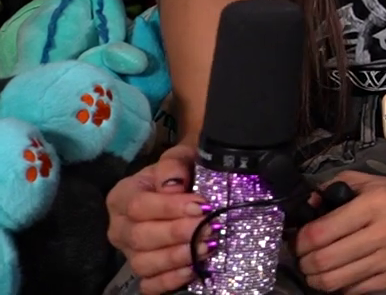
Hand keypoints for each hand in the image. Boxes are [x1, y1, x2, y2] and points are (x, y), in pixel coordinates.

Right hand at [106, 143, 204, 294]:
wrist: (189, 184)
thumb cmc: (182, 171)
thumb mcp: (179, 157)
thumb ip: (173, 164)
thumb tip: (173, 186)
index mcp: (122, 197)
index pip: (138, 206)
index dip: (170, 208)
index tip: (203, 206)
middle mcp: (120, 228)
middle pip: (141, 237)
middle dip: (179, 234)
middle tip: (211, 228)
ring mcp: (129, 253)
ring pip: (144, 263)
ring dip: (178, 257)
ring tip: (208, 247)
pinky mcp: (144, 271)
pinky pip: (150, 285)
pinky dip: (170, 281)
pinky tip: (194, 269)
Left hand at [294, 170, 385, 293]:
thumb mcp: (370, 182)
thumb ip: (334, 188)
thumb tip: (306, 206)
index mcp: (377, 203)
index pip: (321, 232)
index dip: (300, 240)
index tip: (297, 240)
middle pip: (324, 260)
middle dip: (304, 262)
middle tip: (302, 258)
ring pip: (335, 280)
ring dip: (316, 278)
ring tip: (315, 270)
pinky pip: (356, 290)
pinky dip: (340, 285)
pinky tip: (340, 274)